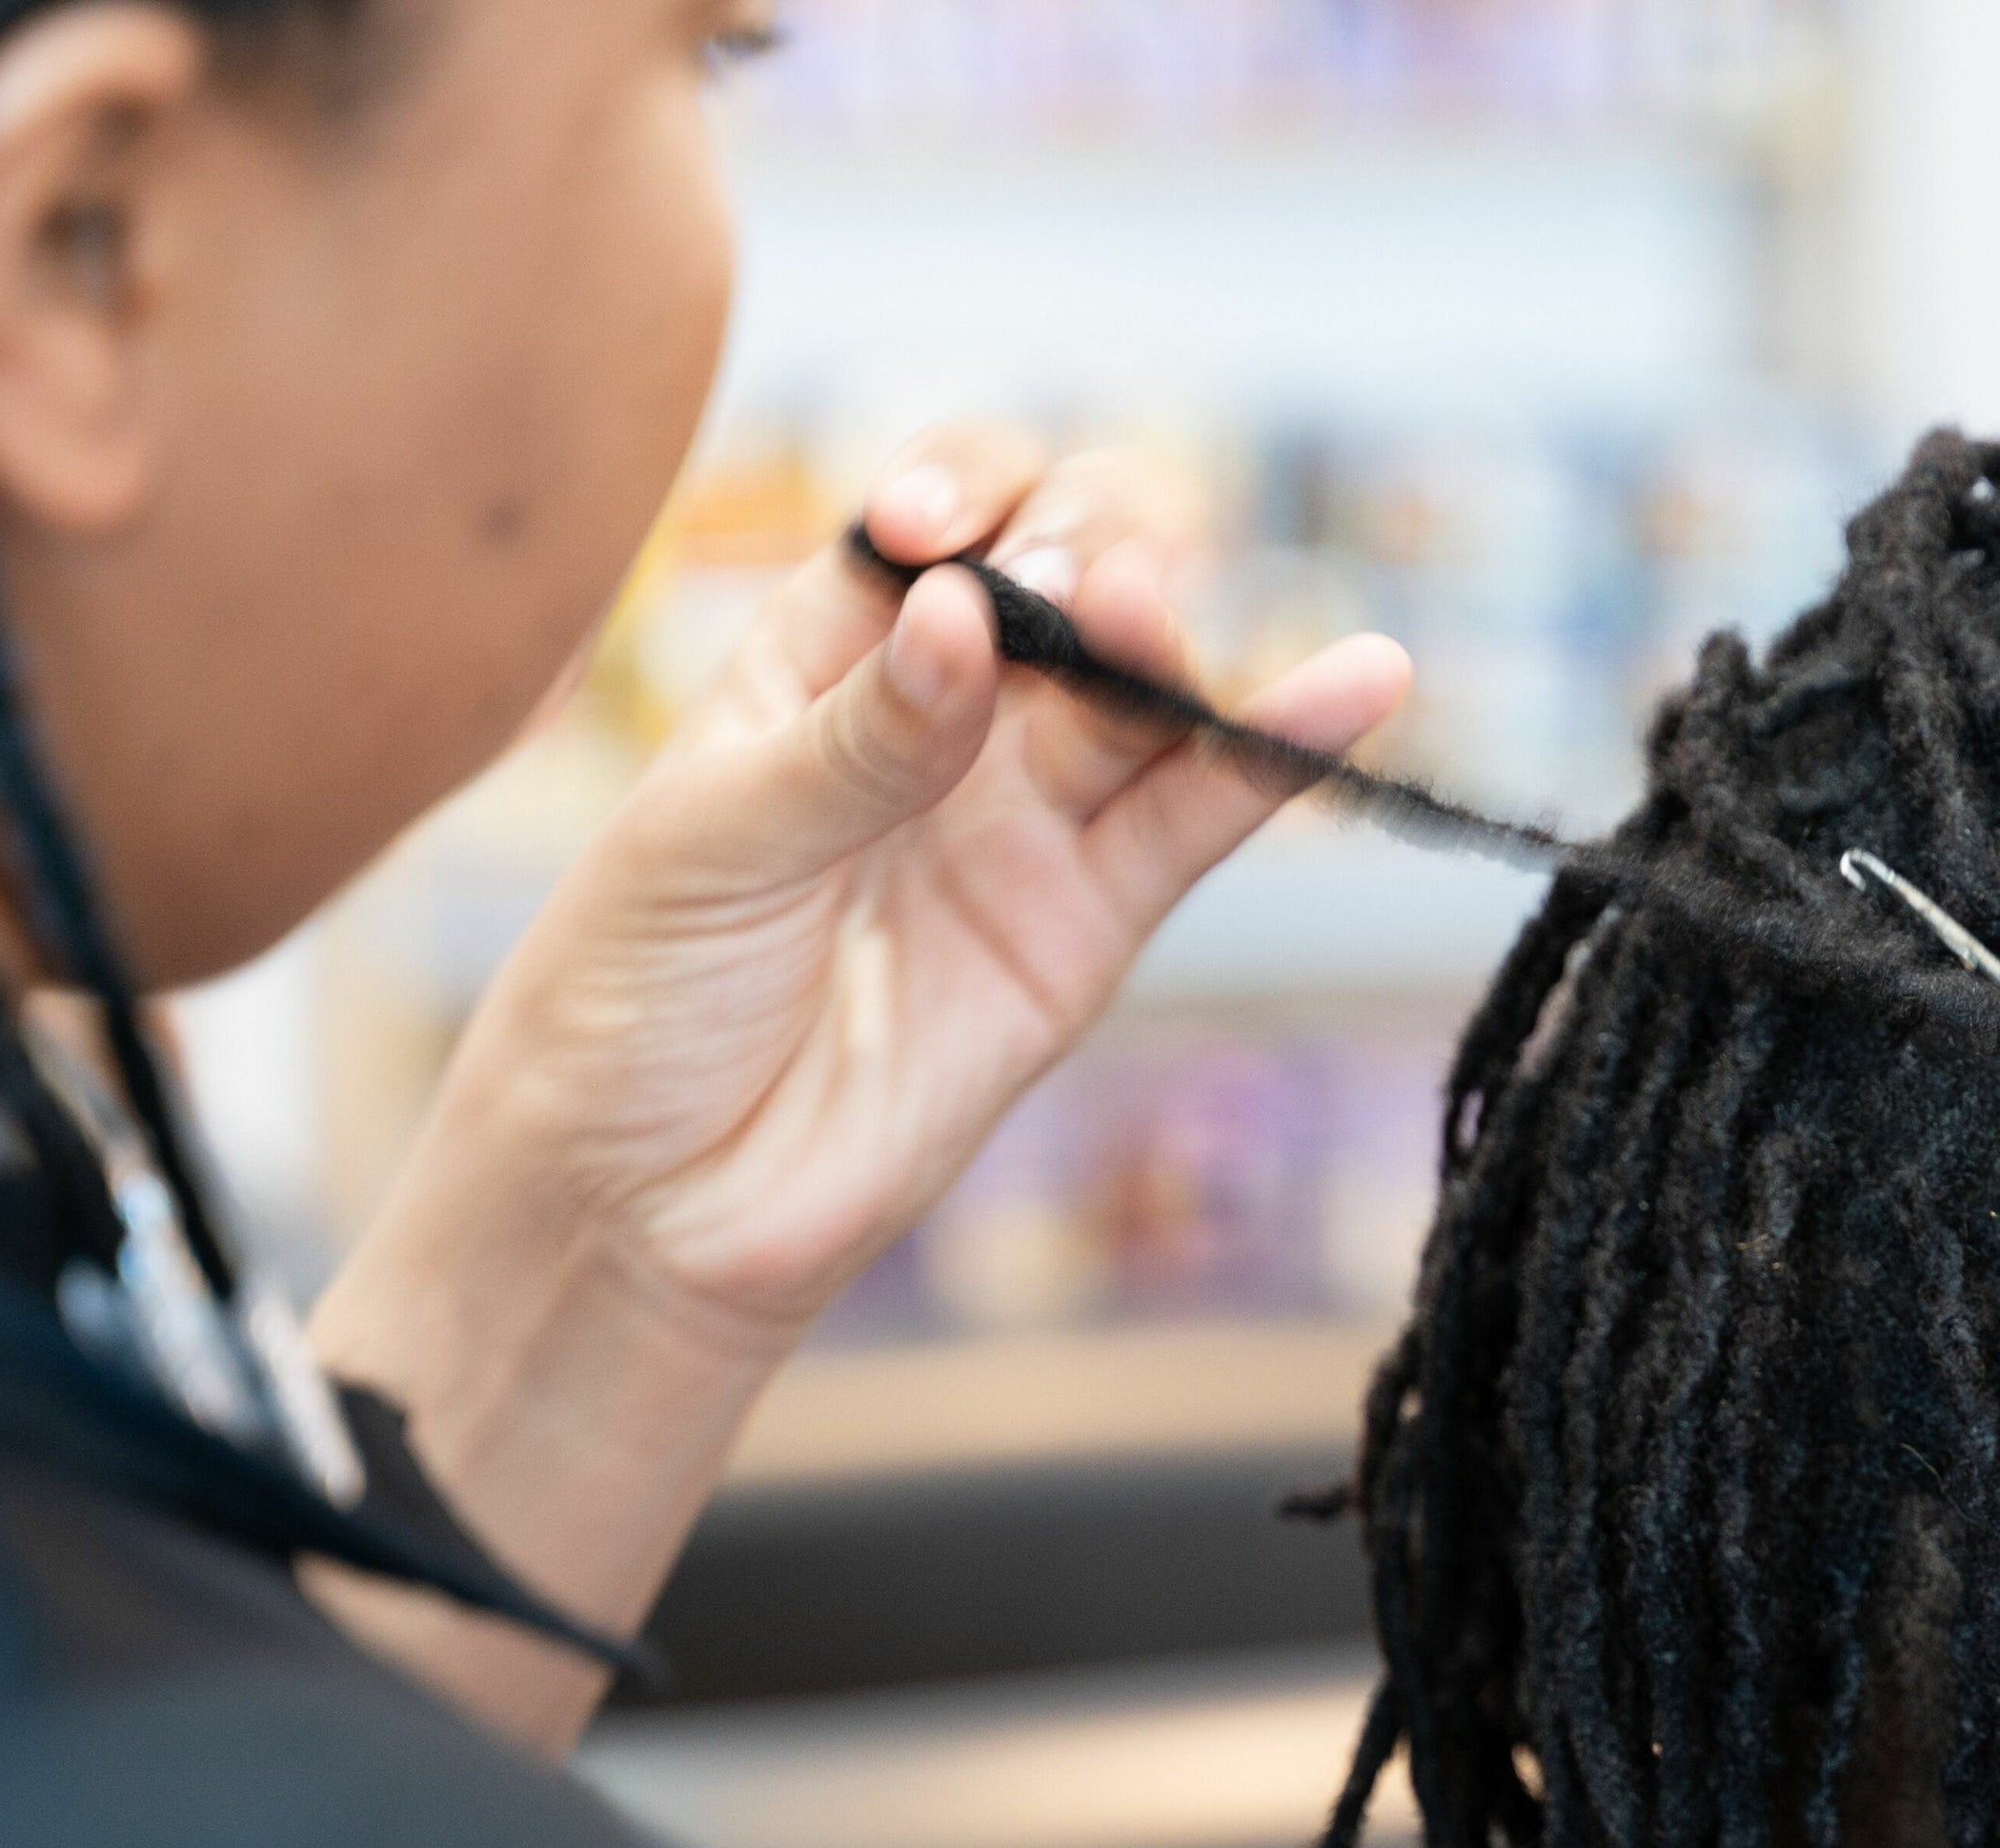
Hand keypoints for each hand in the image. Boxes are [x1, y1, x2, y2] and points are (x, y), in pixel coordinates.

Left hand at [311, 426, 1406, 1747]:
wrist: (660, 1203)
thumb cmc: (638, 999)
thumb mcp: (712, 841)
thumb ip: (861, 735)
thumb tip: (970, 612)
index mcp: (824, 655)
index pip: (937, 519)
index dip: (963, 494)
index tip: (940, 534)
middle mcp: (948, 715)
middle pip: (1069, 569)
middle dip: (1089, 547)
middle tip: (1073, 600)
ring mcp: (1030, 814)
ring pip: (1143, 682)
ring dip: (1173, 630)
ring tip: (1156, 628)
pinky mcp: (1095, 920)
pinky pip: (1205, 814)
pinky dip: (1285, 746)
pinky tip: (1361, 677)